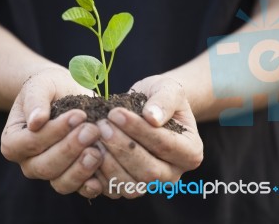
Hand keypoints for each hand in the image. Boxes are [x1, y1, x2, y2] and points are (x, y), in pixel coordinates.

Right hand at [1, 67, 103, 197]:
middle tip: (92, 130)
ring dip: (81, 170)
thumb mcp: (40, 85)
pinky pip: (79, 189)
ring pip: (61, 182)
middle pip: (45, 166)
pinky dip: (90, 186)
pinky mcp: (72, 178)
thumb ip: (35, 100)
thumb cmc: (49, 88)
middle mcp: (29, 162)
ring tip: (98, 152)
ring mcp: (51, 173)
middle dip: (71, 149)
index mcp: (14, 141)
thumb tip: (36, 122)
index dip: (53, 132)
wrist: (66, 94)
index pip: (29, 143)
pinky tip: (101, 178)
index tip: (78, 115)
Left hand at [91, 75, 203, 198]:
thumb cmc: (160, 97)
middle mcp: (173, 174)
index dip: (139, 130)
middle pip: (149, 171)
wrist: (147, 109)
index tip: (116, 113)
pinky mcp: (130, 187)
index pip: (165, 145)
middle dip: (122, 147)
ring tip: (94, 136)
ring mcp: (151, 185)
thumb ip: (164, 100)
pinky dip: (98, 174)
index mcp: (190, 152)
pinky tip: (87, 151)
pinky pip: (113, 189)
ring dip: (109, 162)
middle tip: (102, 125)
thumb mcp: (168, 89)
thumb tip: (152, 117)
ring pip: (131, 185)